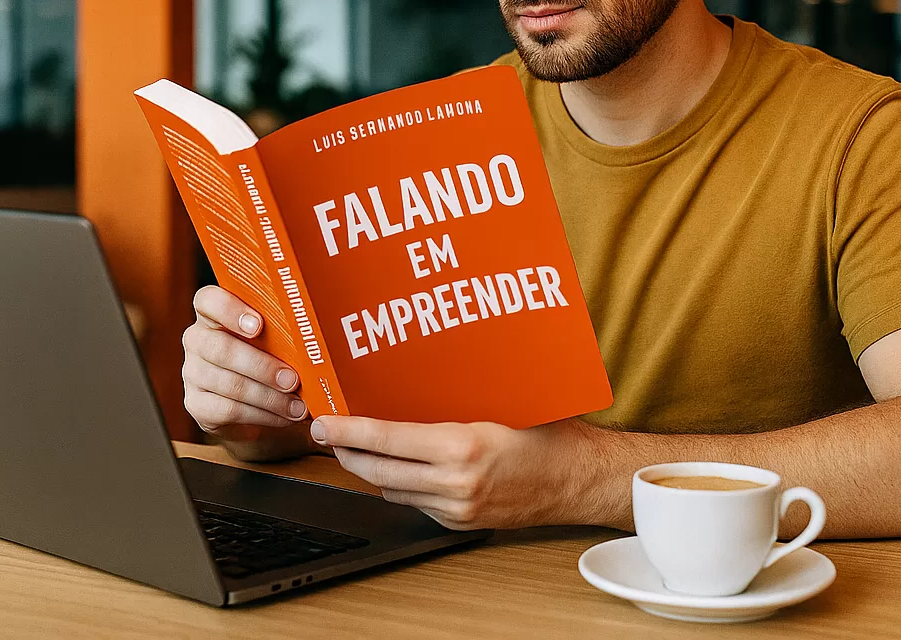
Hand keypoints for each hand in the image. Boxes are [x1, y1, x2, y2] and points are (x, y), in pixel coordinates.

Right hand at [182, 285, 309, 446]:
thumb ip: (283, 329)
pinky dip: (261, 415)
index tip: (259, 326)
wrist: (249, 401)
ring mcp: (192, 372)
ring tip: (297, 406)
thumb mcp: (274, 337)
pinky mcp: (195, 403)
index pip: (209, 301)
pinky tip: (282, 416)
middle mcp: (197, 339)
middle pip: (220, 348)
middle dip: (262, 366)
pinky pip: (227, 410)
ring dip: (269, 397)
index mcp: (214, 313)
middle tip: (292, 380)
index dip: (230, 310)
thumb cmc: (268, 356)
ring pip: (228, 384)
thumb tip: (316, 336)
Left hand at [308, 415, 610, 529]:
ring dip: (371, 468)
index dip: (349, 430)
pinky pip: (415, 503)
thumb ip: (455, 400)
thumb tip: (413, 378)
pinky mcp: (461, 523)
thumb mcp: (500, 403)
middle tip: (327, 431)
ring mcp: (456, 508)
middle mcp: (455, 483)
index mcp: (462, 446)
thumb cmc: (547, 431)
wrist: (576, 479)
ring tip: (356, 445)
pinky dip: (400, 484)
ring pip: (391, 489)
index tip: (325, 421)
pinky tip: (398, 465)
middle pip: (377, 470)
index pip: (387, 438)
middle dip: (346, 451)